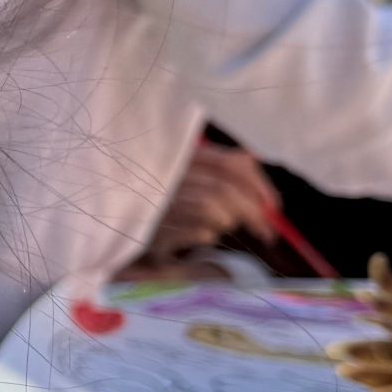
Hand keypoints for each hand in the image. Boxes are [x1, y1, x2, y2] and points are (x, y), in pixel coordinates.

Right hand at [146, 145, 278, 260]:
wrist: (118, 225)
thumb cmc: (157, 204)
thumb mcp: (186, 181)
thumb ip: (218, 174)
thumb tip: (261, 189)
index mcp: (180, 155)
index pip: (231, 162)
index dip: (259, 184)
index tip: (273, 206)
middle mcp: (168, 173)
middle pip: (225, 188)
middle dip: (253, 211)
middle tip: (267, 232)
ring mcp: (158, 200)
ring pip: (213, 208)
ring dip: (227, 222)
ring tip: (220, 228)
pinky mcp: (152, 229)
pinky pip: (198, 231)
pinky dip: (208, 235)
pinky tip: (195, 236)